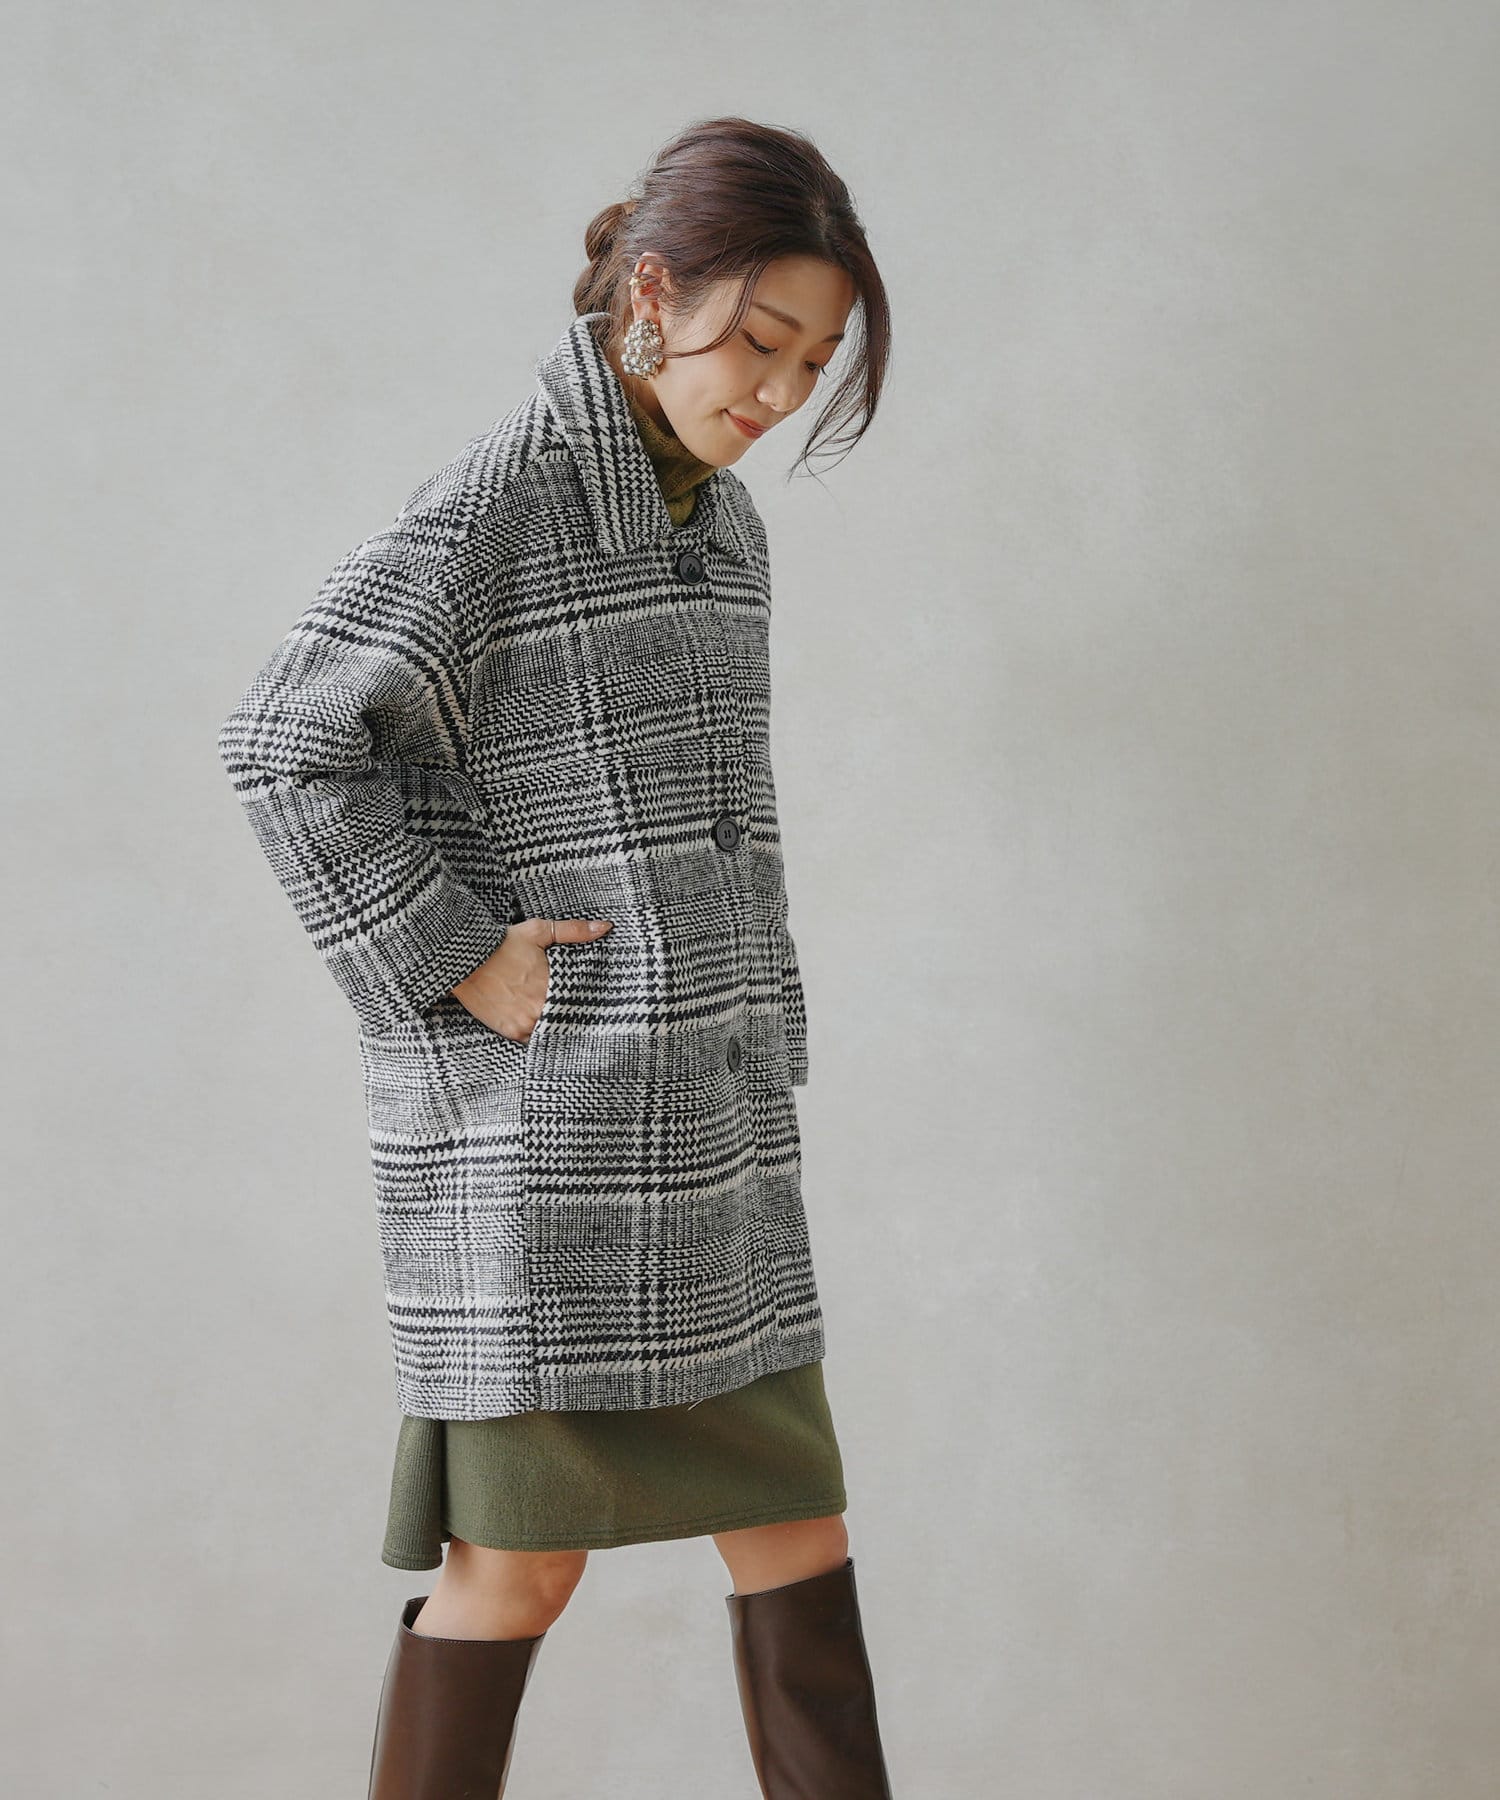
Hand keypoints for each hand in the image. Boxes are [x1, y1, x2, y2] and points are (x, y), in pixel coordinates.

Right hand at [449, 916, 612, 1041]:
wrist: (465, 960)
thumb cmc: (502, 944)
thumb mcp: (538, 931)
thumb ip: (574, 931)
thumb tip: (605, 927)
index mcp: (550, 987)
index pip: (580, 1003)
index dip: (584, 1002)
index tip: (591, 1001)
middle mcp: (539, 1009)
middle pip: (566, 1018)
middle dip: (571, 1014)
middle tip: (579, 1011)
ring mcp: (524, 1024)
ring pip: (551, 1031)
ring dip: (555, 1025)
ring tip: (560, 1017)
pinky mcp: (510, 1032)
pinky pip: (532, 1040)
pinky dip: (537, 1033)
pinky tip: (541, 1023)